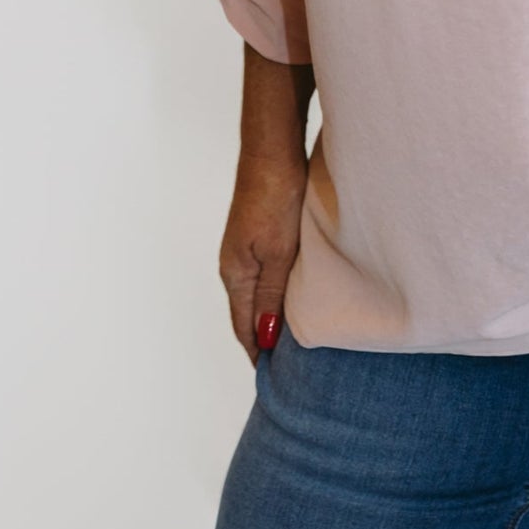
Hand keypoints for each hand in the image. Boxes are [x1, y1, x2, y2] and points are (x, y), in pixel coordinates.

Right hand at [219, 150, 308, 364]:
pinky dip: (276, 290)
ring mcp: (245, 247)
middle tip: (288, 364)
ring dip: (271, 313)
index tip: (273, 377)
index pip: (242, 326)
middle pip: (247, 312)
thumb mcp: (277, 252)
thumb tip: (266, 337)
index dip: (257, 351)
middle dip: (263, 338)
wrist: (273, 151)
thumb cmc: (276, 198)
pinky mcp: (258, 232)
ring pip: (256, 292)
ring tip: (294, 335)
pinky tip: (294, 293)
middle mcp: (234, 264)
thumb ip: (271, 294)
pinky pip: (265, 273)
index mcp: (235, 273)